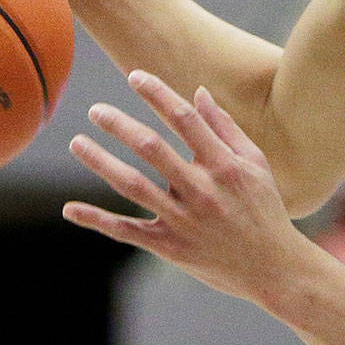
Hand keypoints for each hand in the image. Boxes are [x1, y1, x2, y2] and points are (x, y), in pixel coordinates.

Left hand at [64, 71, 314, 305]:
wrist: (274, 268)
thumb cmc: (264, 209)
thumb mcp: (255, 164)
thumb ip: (225, 128)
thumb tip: (198, 92)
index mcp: (224, 165)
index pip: (184, 119)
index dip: (157, 94)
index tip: (134, 76)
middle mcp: (201, 190)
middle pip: (151, 148)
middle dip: (119, 125)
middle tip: (95, 110)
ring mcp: (183, 220)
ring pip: (133, 185)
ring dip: (100, 162)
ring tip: (77, 142)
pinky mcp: (170, 247)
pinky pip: (127, 231)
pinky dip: (97, 220)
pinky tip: (70, 209)